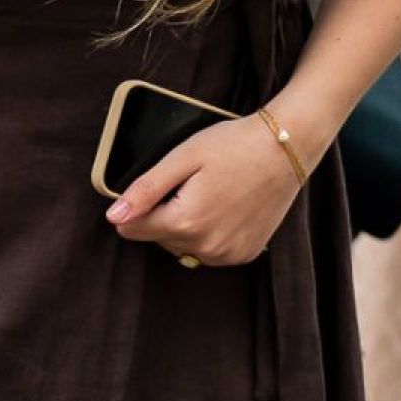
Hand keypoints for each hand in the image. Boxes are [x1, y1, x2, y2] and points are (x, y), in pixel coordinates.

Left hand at [107, 113, 308, 267]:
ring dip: (186, 227)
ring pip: (183, 247)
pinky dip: (209, 234)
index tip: (156, 187)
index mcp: (184, 222)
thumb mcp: (182, 158)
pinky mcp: (244, 254)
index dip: (136, 207)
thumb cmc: (234, 146)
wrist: (286, 149)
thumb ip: (145, 190)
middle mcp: (205, 246)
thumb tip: (114, 216)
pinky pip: (210, 251)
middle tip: (191, 184)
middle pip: (158, 239)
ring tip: (210, 194)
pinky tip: (224, 209)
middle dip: (164, 215)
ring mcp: (227, 254)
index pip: (131, 230)